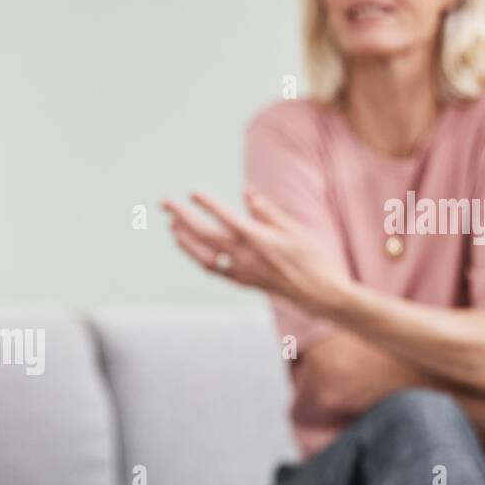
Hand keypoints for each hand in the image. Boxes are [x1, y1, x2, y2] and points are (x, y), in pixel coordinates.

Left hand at [162, 186, 347, 314]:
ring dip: (185, 239)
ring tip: (171, 225)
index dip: (207, 205)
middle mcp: (246, 257)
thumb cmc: (312, 257)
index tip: (192, 194)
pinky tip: (188, 246)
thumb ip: (266, 211)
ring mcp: (242, 272)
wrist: (319, 293)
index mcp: (259, 240)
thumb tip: (246, 191)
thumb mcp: (293, 229)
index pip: (226, 219)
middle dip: (182, 218)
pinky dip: (198, 257)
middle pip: (205, 235)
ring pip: (204, 255)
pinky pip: (214, 269)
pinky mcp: (242, 282)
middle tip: (165, 204)